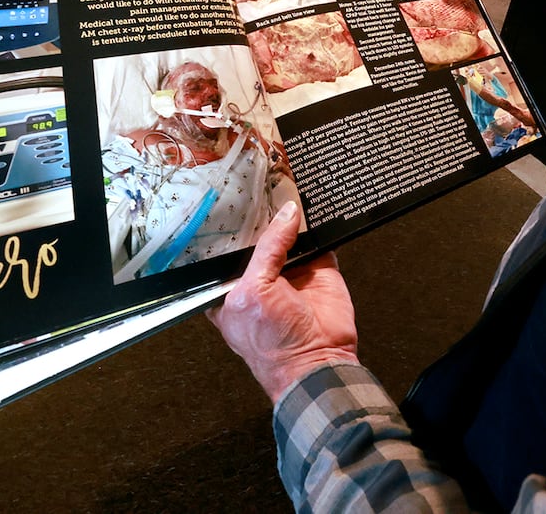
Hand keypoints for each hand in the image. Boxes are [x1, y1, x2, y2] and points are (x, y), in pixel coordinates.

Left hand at [208, 201, 358, 402]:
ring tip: (285, 185)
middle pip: (258, 237)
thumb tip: (286, 214)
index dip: (229, 224)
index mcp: (231, 288)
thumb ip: (268, 250)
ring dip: (289, 216)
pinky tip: (310, 203)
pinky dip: (317, 223)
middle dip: (260, 213)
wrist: (318, 362)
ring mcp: (292, 271)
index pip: (226, 249)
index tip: (231, 193)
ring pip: (288, 234)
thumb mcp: (254, 291)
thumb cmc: (273, 343)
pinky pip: (318, 239)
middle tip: (259, 182)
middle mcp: (260, 278)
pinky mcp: (319, 267)